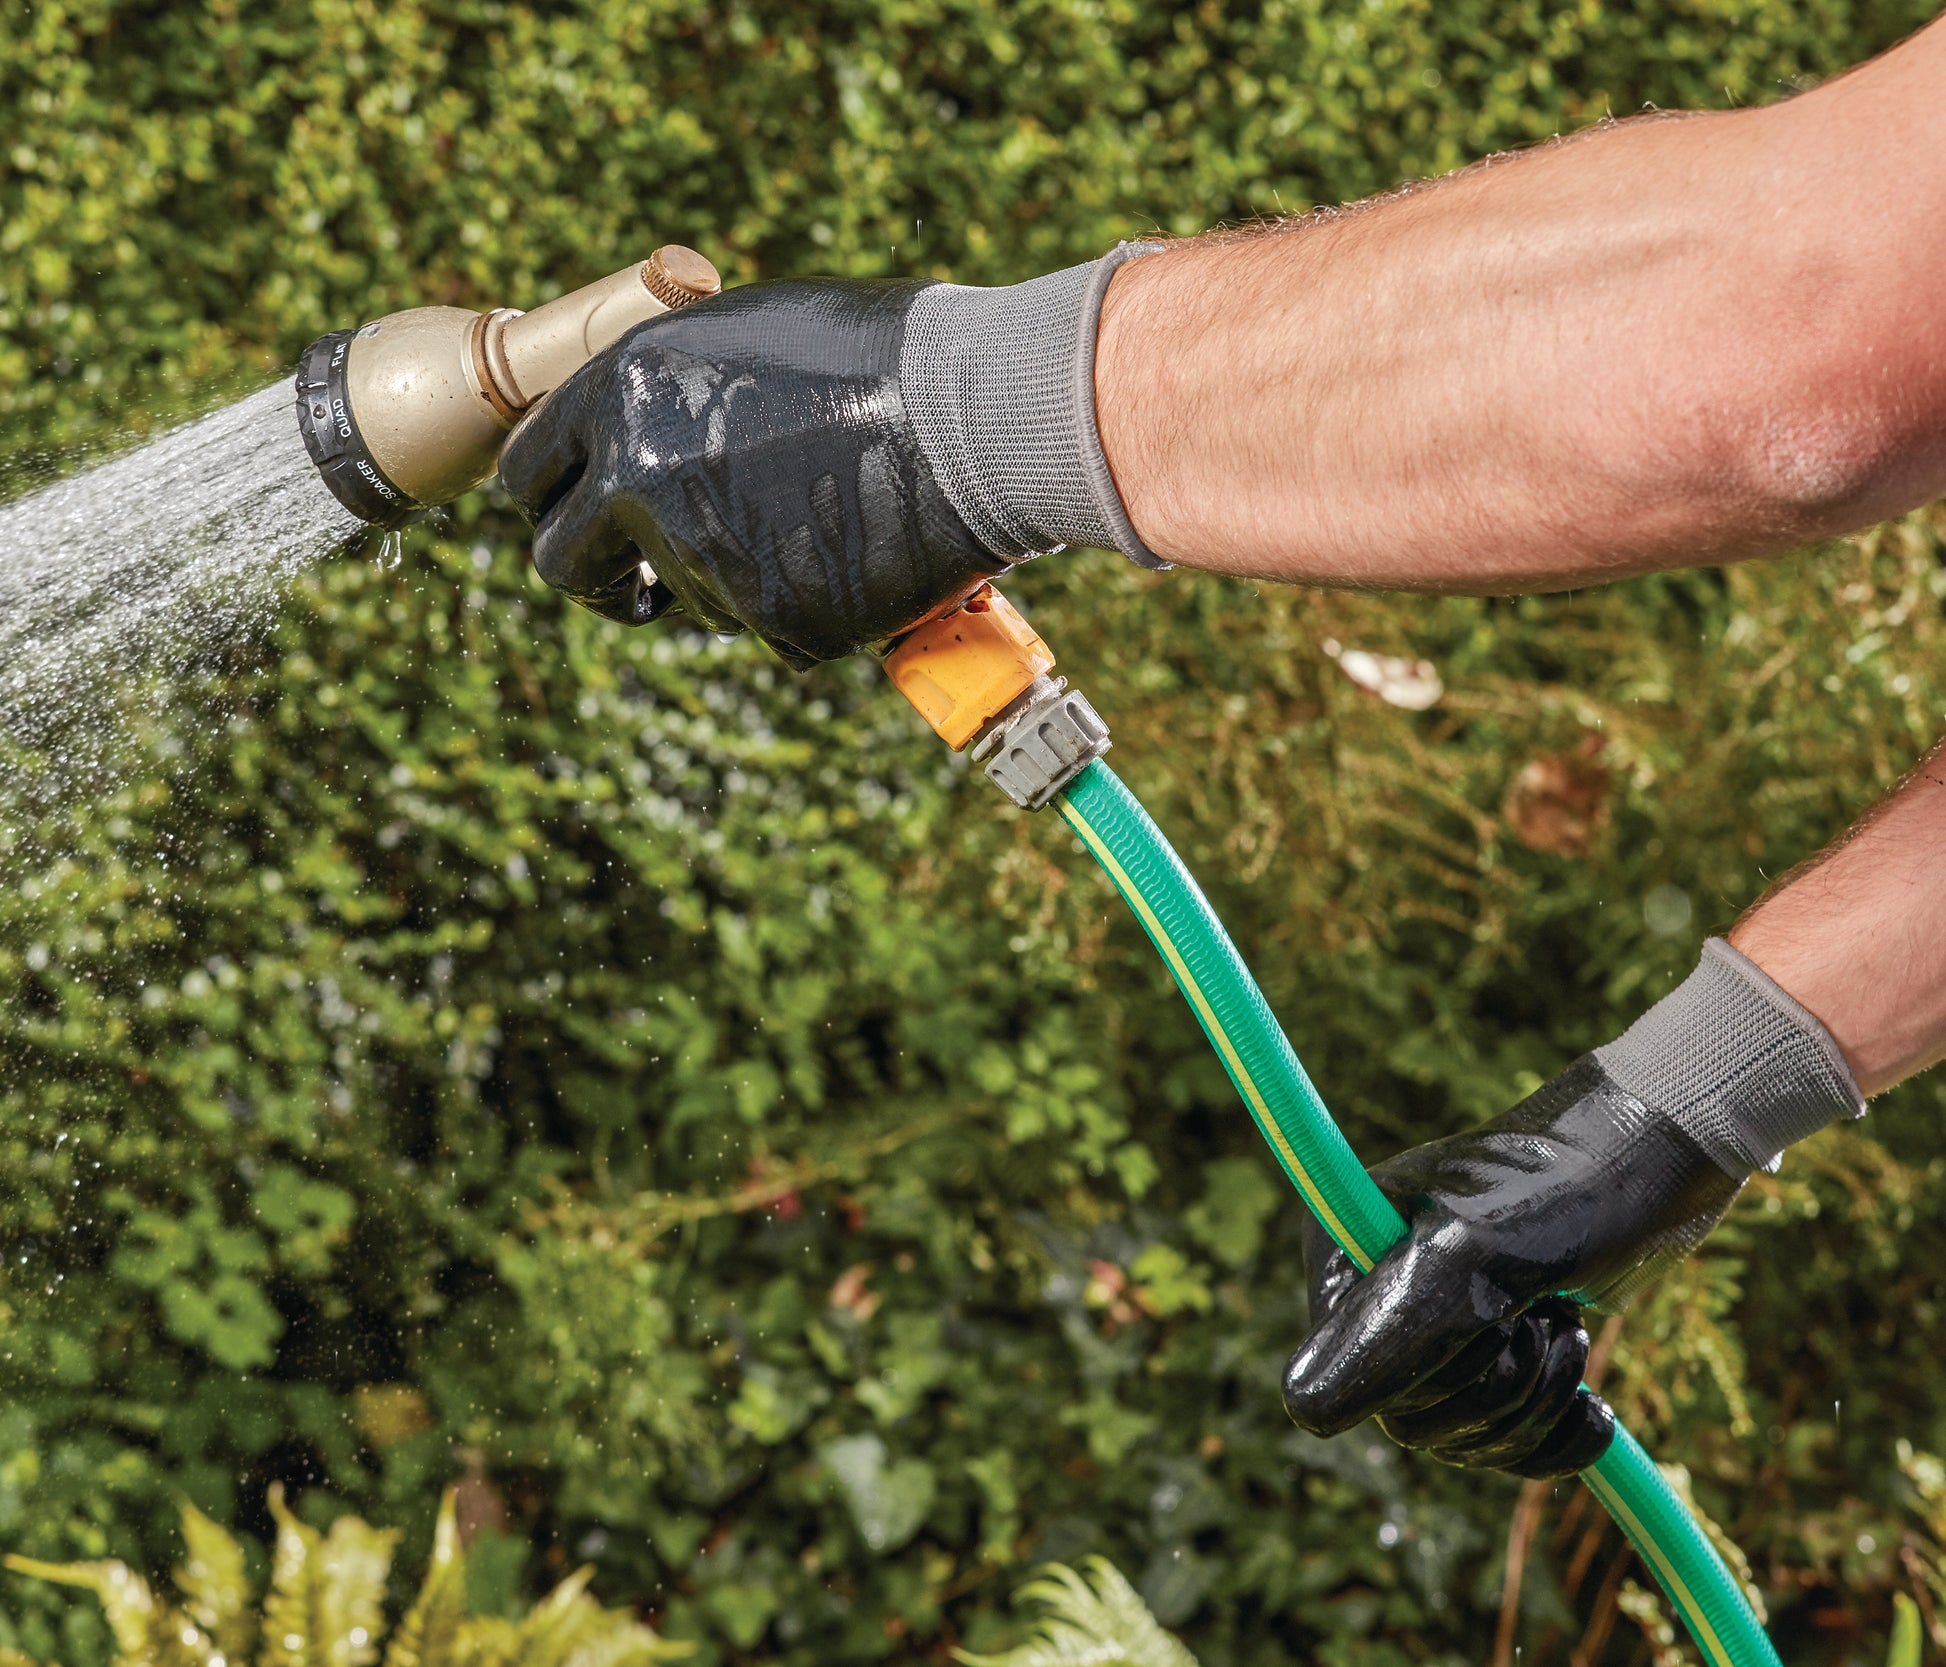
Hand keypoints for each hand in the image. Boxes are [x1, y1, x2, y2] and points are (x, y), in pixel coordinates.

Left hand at [497, 279, 1007, 666]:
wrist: (979, 415)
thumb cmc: (881, 350)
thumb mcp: (746, 330)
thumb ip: (672, 386)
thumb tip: (640, 423)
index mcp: (622, 395)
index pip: (528, 471)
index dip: (548, 497)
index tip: (577, 512)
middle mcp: (640, 483)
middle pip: (563, 565)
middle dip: (599, 576)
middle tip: (634, 581)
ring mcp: (704, 562)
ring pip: (689, 598)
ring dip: (730, 576)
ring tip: (812, 521)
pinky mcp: (772, 624)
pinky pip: (773, 628)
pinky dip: (808, 604)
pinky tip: (858, 551)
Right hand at [1282, 1055, 1739, 1477]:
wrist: (1660, 1161)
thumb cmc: (1566, 1188)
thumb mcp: (1475, 1256)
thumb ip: (1391, 1331)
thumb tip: (1303, 1407)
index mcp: (1343, 1249)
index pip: (1348, 1378)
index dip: (1430, 1376)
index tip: (1494, 1316)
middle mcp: (1377, 1288)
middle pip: (1412, 1417)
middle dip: (1497, 1390)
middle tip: (1545, 1317)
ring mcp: (1437, 1322)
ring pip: (1462, 1435)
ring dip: (1534, 1403)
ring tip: (1569, 1326)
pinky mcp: (1495, 1348)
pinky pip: (1503, 1443)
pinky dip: (1554, 1437)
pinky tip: (1591, 1410)